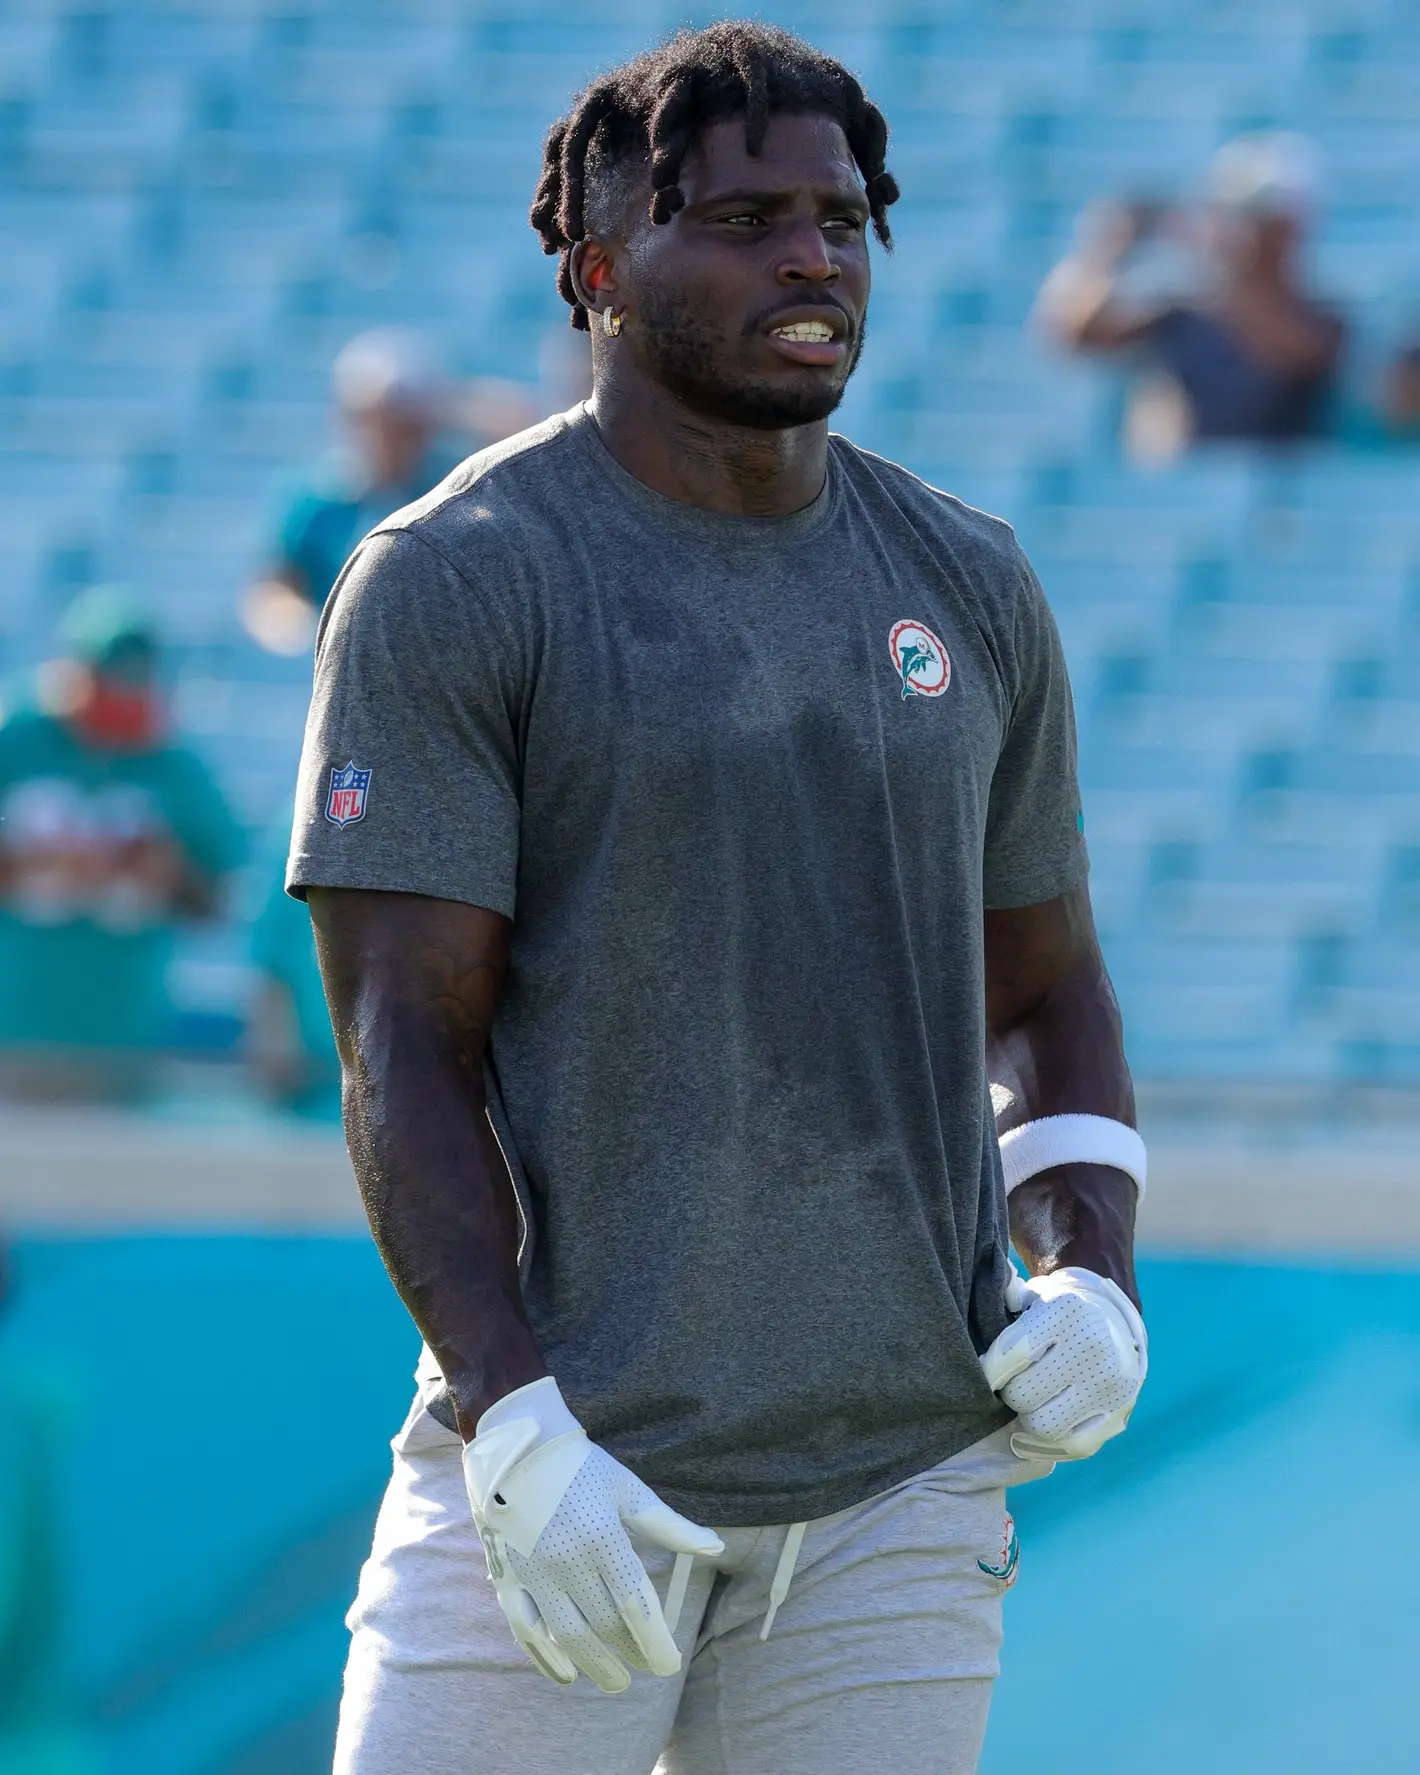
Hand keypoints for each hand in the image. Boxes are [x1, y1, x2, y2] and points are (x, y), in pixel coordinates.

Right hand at [463, 1377, 723, 1692]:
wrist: (516, 1444)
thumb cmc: (580, 1467)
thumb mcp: (628, 1489)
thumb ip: (670, 1525)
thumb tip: (716, 1547)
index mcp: (601, 1535)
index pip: (634, 1604)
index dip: (655, 1641)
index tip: (670, 1664)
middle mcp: (566, 1559)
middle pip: (604, 1624)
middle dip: (631, 1653)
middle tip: (649, 1668)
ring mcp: (533, 1572)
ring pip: (567, 1636)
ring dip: (595, 1664)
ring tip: (617, 1680)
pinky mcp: (506, 1576)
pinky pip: (525, 1629)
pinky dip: (545, 1658)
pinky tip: (567, 1674)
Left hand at [980, 1267, 1146, 1461]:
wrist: (1114, 1319)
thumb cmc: (1058, 1311)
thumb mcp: (1032, 1296)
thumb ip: (1000, 1310)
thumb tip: (976, 1337)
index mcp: (1068, 1311)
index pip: (1011, 1354)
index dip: (988, 1369)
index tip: (985, 1371)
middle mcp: (1095, 1348)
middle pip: (1022, 1396)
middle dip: (1010, 1391)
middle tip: (1013, 1382)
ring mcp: (1111, 1386)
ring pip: (1043, 1426)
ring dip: (1029, 1415)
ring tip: (1033, 1398)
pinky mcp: (1120, 1416)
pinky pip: (1071, 1446)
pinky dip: (1052, 1441)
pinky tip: (1044, 1419)